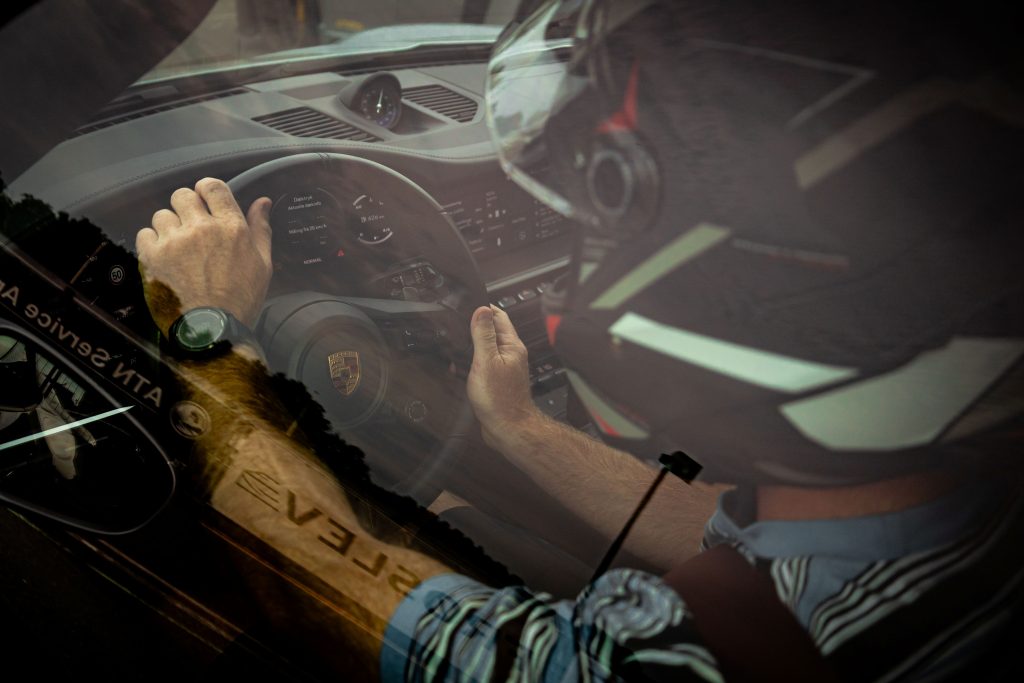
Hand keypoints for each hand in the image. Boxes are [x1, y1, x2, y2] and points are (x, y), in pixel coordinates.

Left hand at [136, 177, 271, 334]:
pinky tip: (164, 258)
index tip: (205, 200)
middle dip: (186, 207)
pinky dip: (151, 243)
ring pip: (162, 215)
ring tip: (177, 248)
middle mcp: (202, 229)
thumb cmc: (239, 301)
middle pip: (183, 195)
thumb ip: (260, 229)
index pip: (213, 186)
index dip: (206, 190)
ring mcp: (175, 242)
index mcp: (231, 228)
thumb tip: (262, 203)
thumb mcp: (262, 264)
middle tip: (191, 227)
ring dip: (168, 227)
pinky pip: (144, 234)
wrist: (212, 331)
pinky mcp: (153, 257)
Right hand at [467, 305, 540, 448]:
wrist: (507, 428)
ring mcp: (505, 368)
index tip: (467, 305)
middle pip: (492, 332)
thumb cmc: (499, 399)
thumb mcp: (486, 361)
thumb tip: (482, 309)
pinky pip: (483, 365)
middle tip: (456, 326)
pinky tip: (459, 368)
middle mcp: (510, 354)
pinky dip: (470, 363)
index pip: (499, 316)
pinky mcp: (497, 380)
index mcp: (511, 345)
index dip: (483, 308)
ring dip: (470, 347)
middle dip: (474, 328)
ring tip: (454, 348)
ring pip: (486, 349)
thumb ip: (483, 335)